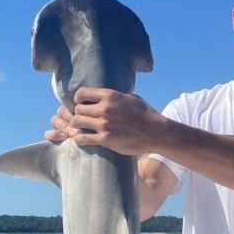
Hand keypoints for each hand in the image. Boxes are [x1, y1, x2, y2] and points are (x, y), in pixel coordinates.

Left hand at [44, 88, 163, 155]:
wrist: (156, 132)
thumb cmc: (146, 114)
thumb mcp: (131, 98)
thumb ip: (116, 97)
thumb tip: (106, 96)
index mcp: (111, 96)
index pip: (81, 93)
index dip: (78, 99)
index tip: (81, 104)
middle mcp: (105, 109)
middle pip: (77, 109)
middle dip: (78, 113)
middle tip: (82, 118)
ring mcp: (104, 125)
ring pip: (76, 122)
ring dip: (77, 125)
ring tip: (81, 128)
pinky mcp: (105, 139)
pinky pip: (82, 138)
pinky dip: (79, 139)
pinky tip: (82, 139)